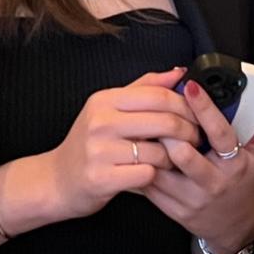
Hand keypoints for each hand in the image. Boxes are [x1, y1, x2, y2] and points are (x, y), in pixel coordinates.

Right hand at [31, 68, 201, 223]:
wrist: (57, 180)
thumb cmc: (88, 144)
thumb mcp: (109, 109)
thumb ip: (144, 88)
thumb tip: (178, 72)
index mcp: (104, 101)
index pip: (157, 94)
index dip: (186, 105)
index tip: (197, 115)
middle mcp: (100, 122)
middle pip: (164, 121)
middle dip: (188, 131)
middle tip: (196, 139)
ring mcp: (100, 151)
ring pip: (159, 151)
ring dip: (174, 158)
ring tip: (175, 160)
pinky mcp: (102, 178)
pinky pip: (147, 174)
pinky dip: (156, 176)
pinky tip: (155, 175)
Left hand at [142, 80, 253, 253]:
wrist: (236, 227)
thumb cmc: (245, 184)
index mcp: (235, 165)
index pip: (220, 133)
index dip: (204, 108)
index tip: (191, 86)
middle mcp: (213, 182)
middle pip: (183, 154)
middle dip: (168, 130)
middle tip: (157, 109)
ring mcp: (191, 199)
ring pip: (161, 169)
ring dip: (150, 146)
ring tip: (144, 126)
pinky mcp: (173, 209)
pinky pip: (150, 185)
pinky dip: (143, 165)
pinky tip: (141, 150)